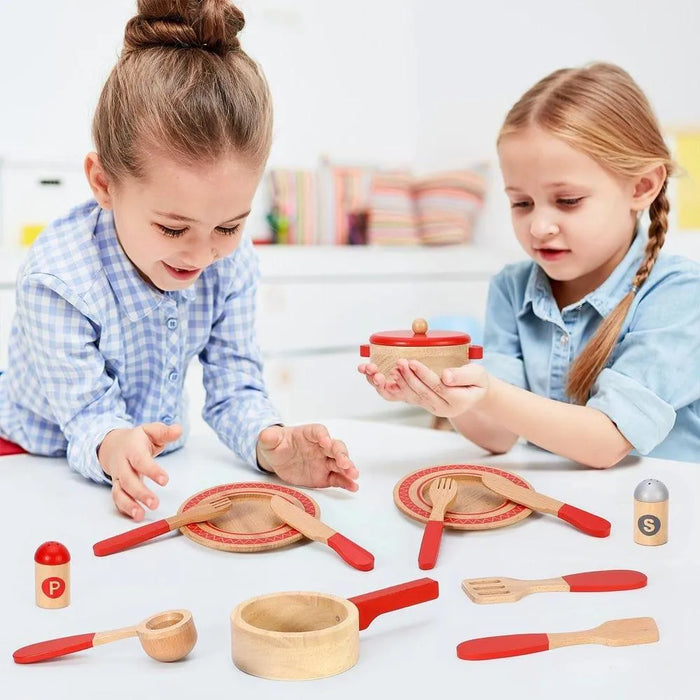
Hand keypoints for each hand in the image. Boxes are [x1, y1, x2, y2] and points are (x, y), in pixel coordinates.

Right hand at [98, 422, 182, 519]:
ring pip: (119, 492)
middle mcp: (122, 464)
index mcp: (131, 448)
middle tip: (155, 503)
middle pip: (128, 480)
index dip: (151, 470)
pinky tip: (136, 516)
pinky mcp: (117, 487)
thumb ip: (164, 432)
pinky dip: (124, 509)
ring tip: (141, 515)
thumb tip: (179, 430)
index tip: (165, 480)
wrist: (113, 445)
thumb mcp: (150, 431)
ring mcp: (118, 477)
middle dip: (140, 493)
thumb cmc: (137, 439)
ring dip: (129, 505)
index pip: (140, 460)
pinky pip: (117, 499)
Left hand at [256, 424, 358, 490]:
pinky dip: (346, 482)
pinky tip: (353, 487)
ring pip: (340, 463)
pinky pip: (337, 478)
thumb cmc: (276, 445)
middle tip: (345, 463)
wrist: (277, 459)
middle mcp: (321, 447)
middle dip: (341, 454)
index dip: (323, 436)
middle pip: (335, 447)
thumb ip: (269, 437)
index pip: (319, 431)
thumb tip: (266, 435)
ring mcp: (324, 461)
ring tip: (354, 476)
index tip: (326, 442)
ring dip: (348, 468)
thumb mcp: (269, 440)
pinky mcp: (324, 476)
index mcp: (309, 434)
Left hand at [363, 359, 489, 417]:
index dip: (424, 375)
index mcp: (459, 401)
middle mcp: (444, 408)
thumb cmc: (476, 381)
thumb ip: (463, 375)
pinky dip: (400, 386)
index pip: (439, 387)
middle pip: (423, 393)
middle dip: (409, 377)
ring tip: (395, 367)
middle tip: (400, 362)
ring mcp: (433, 408)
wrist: (473, 392)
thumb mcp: (478, 375)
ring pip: (414, 396)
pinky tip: (394, 375)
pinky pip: (410, 397)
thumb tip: (446, 376)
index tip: (413, 362)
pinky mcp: (425, 404)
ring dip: (402, 382)